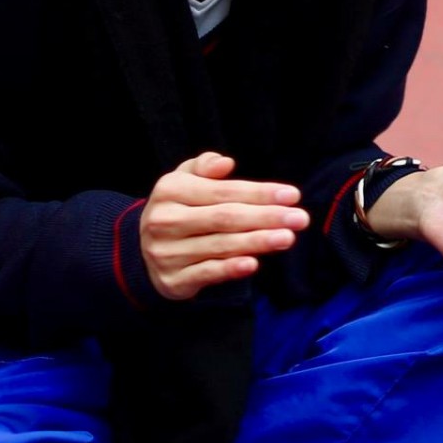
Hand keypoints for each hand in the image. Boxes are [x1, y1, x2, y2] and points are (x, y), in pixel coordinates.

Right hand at [139, 152, 307, 300]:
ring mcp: (167, 252)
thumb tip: (226, 163)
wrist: (142, 252)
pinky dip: (231, 269)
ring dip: (257, 242)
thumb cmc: (177, 209)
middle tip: (300, 218)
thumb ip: (203, 166)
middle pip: (225, 218)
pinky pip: (207, 273)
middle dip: (266, 217)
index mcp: (169, 190)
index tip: (292, 195)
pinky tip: (254, 263)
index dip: (259, 193)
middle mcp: (165, 220)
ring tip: (288, 238)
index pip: (222, 191)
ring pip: (220, 246)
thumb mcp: (183, 181)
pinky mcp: (173, 279)